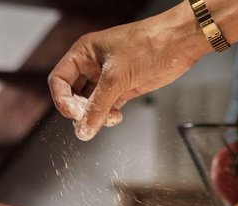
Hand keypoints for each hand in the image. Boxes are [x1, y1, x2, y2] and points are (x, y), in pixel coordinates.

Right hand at [48, 12, 204, 140]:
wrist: (178, 44)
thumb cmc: (148, 44)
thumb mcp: (116, 76)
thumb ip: (97, 106)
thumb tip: (83, 129)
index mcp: (83, 53)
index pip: (59, 80)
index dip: (62, 99)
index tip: (73, 114)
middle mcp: (92, 66)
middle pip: (73, 96)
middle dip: (80, 110)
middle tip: (90, 119)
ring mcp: (107, 78)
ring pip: (90, 105)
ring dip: (95, 116)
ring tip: (107, 118)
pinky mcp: (122, 88)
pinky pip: (106, 108)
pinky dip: (108, 116)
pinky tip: (116, 116)